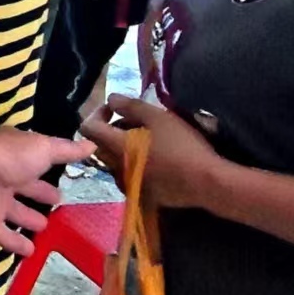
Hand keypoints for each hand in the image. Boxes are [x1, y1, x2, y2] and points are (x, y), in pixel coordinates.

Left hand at [0, 129, 93, 254]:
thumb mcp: (44, 148)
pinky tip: (31, 253)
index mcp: (19, 157)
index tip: (67, 178)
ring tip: (45, 228)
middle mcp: (7, 178)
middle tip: (58, 202)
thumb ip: (66, 150)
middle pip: (26, 188)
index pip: (38, 163)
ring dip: (28, 219)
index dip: (52, 170)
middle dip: (41, 194)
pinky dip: (16, 243)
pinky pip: (3, 235)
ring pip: (15, 212)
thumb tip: (92, 144)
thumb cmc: (9, 157)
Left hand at [81, 95, 225, 209]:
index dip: (97, 114)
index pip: (88, 128)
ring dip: (121, 147)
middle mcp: (114, 168)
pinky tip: (154, 159)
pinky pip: (126, 175)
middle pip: (99, 145)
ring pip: (112, 161)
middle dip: (110, 130)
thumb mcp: (158, 118)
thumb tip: (111, 99)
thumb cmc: (182, 146)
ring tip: (146, 140)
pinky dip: (132, 163)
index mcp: (116, 147)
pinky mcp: (139, 195)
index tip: (114, 109)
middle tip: (134, 122)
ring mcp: (126, 184)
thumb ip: (131, 106)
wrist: (205, 182)